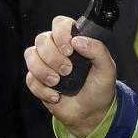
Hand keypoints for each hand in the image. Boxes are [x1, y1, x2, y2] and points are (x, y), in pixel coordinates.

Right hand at [24, 14, 117, 137]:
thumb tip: (78, 40)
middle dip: (53, 57)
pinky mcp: (36, 80)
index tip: (69, 49)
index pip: (60, 24)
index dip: (60, 33)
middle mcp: (56, 49)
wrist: (90, 114)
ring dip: (44, 71)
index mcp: (73, 42)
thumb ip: (98, 50)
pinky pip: (29, 78)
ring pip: (30, 56)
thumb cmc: (99, 89)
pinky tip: (56, 95)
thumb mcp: (107, 70)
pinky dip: (42, 89)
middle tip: (68, 70)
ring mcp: (44, 64)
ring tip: (58, 83)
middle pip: (42, 39)